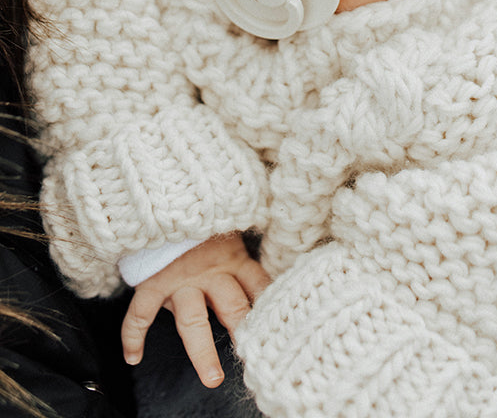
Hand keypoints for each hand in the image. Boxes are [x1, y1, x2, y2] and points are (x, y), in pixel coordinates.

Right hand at [121, 232, 269, 387]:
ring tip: (212, 377)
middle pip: (231, 307)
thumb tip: (271, 272)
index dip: (269, 305)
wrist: (166, 201)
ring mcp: (180, 280)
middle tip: (254, 357)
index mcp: (234, 260)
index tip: (280, 326)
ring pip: (193, 321)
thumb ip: (241, 255)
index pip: (258, 285)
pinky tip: (133, 357)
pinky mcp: (152, 282)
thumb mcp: (229, 232)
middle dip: (242, 332)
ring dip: (202, 350)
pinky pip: (141, 312)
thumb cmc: (202, 223)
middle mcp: (210, 273)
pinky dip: (133, 334)